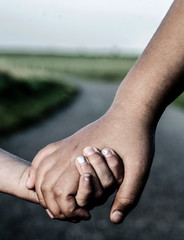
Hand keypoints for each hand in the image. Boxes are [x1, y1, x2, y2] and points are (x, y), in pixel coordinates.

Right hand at [27, 102, 154, 222]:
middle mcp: (69, 152)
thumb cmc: (136, 138)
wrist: (130, 112)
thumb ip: (128, 195)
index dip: (68, 211)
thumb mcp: (139, 169)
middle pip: (45, 185)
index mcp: (83, 160)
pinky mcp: (69, 140)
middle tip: (70, 214)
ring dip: (42, 191)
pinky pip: (44, 155)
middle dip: (53, 205)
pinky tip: (35, 180)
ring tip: (55, 203)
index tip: (85, 215)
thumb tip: (114, 220)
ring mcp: (67, 144)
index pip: (60, 194)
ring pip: (41, 171)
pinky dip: (36, 170)